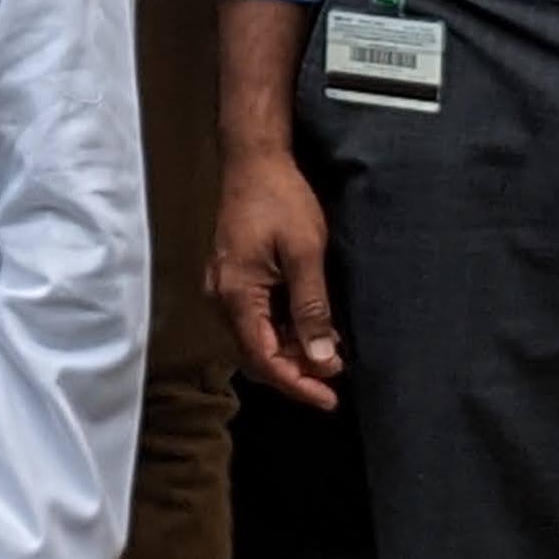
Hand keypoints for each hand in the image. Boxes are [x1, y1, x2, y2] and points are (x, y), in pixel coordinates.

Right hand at [210, 144, 344, 409]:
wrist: (254, 158)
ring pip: (258, 338)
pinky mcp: (233, 278)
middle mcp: (221, 298)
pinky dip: (285, 331)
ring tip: (331, 354)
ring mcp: (224, 288)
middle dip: (297, 371)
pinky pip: (257, 319)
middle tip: (337, 378)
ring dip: (292, 351)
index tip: (330, 400)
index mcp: (235, 295)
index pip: (264, 358)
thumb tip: (321, 360)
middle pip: (257, 353)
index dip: (297, 384)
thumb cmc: (280, 199)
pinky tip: (312, 329)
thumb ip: (311, 309)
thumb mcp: (305, 254)